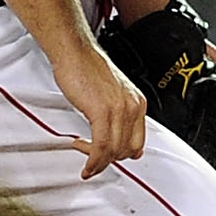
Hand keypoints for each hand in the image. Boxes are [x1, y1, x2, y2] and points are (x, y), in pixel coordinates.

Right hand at [50, 42, 147, 176]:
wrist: (76, 53)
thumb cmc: (88, 69)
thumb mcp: (112, 95)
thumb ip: (118, 114)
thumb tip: (117, 135)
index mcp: (138, 102)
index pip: (139, 141)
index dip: (123, 156)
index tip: (110, 161)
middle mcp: (133, 106)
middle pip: (127, 149)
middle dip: (108, 161)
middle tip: (92, 160)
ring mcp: (119, 109)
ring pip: (114, 151)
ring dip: (98, 162)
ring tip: (86, 159)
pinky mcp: (102, 111)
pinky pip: (101, 146)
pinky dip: (93, 160)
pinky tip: (85, 159)